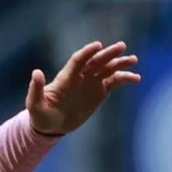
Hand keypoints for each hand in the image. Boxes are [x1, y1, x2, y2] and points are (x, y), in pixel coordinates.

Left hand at [25, 40, 140, 136]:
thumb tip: (36, 72)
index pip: (78, 60)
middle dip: (108, 54)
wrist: (51, 126)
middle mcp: (80, 76)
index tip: (98, 45)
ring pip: (107, 69)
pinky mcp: (99, 92)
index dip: (87, 53)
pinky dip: (124, 79)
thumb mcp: (35, 105)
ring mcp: (91, 83)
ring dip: (120, 63)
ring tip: (133, 60)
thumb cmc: (40, 115)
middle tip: (122, 46)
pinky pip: (114, 82)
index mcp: (66, 77)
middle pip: (96, 61)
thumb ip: (36, 89)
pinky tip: (136, 78)